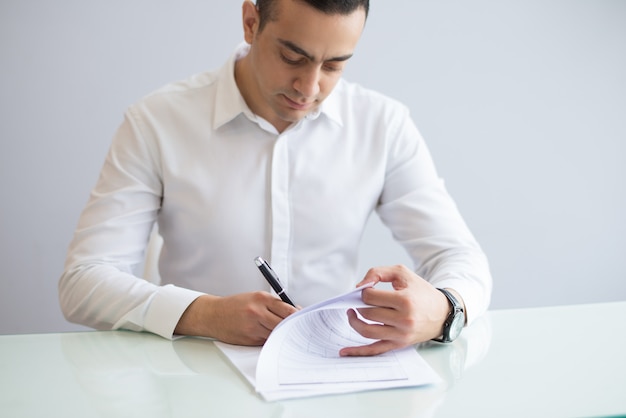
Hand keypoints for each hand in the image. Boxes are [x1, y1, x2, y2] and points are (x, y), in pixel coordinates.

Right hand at [174, 292, 297, 344]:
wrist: (213, 315)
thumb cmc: (236, 305)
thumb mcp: (255, 297)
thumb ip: (274, 304)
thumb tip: (295, 312)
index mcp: (261, 299)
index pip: (288, 309)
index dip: (299, 315)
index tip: (306, 318)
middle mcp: (257, 312)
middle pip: (285, 322)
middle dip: (294, 326)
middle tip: (302, 328)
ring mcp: (253, 327)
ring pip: (277, 333)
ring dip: (283, 334)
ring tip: (288, 333)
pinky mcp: (249, 339)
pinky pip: (267, 341)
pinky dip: (272, 339)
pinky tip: (274, 338)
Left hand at [339, 265, 449, 356]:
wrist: (442, 313)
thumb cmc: (421, 292)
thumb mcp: (402, 273)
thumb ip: (378, 272)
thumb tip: (359, 286)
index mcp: (405, 300)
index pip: (370, 297)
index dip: (363, 291)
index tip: (366, 290)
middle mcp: (403, 320)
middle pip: (368, 313)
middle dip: (358, 305)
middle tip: (356, 300)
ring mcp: (401, 335)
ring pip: (367, 331)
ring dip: (354, 322)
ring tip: (351, 314)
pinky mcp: (399, 344)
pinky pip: (374, 350)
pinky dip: (358, 351)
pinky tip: (345, 351)